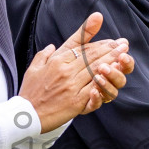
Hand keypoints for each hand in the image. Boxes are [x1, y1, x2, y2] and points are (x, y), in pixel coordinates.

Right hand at [20, 13, 131, 130]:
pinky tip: (115, 74)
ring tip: (123, 54)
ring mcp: (71, 85)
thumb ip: (44, 55)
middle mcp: (65, 69)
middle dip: (109, 48)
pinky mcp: (76, 100)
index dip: (94, 39)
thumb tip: (52, 46)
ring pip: (96, 69)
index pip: (79, 45)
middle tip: (122, 43)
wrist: (25, 115)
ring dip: (112, 60)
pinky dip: (105, 80)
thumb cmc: (30, 92)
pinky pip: (94, 87)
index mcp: (56, 60)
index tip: (106, 32)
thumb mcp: (33, 68)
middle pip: (92, 55)